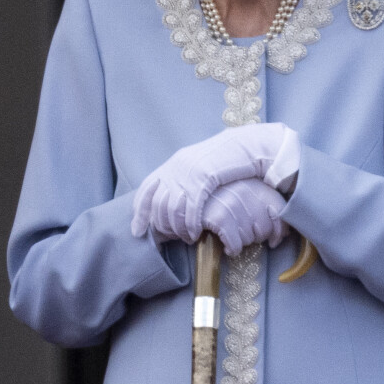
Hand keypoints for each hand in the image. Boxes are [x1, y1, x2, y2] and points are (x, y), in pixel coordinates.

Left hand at [131, 122, 299, 241]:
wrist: (246, 145)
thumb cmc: (227, 160)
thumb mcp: (200, 167)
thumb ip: (185, 180)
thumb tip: (173, 201)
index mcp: (174, 163)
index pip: (147, 188)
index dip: (140, 211)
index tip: (138, 231)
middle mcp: (177, 167)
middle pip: (158, 203)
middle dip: (161, 225)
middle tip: (171, 238)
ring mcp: (188, 173)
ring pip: (171, 209)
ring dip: (177, 229)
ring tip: (186, 238)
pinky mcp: (203, 179)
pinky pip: (190, 209)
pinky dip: (190, 225)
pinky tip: (195, 234)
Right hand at [202, 179, 288, 256]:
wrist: (186, 193)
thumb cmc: (219, 196)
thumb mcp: (244, 192)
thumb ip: (267, 207)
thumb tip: (283, 235)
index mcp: (255, 184)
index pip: (280, 210)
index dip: (280, 229)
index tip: (274, 238)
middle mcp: (247, 193)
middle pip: (266, 229)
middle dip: (256, 235)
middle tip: (242, 229)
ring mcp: (234, 205)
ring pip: (250, 239)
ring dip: (241, 241)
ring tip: (230, 230)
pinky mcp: (219, 218)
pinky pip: (235, 246)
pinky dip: (231, 249)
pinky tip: (225, 243)